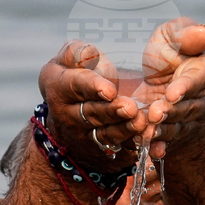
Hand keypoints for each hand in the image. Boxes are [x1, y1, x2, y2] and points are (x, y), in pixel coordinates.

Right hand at [38, 41, 147, 171]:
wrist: (66, 115)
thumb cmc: (72, 77)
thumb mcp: (67, 60)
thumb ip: (77, 52)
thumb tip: (89, 53)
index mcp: (57, 89)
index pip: (75, 87)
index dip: (93, 88)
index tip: (110, 89)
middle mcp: (67, 117)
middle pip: (92, 114)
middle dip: (112, 112)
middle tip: (130, 107)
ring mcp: (83, 138)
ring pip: (105, 135)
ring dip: (124, 130)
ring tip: (140, 122)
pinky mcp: (100, 152)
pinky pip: (118, 151)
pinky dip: (132, 147)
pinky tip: (146, 140)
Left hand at [138, 18, 204, 159]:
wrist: (170, 74)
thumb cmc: (175, 49)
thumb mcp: (175, 34)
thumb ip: (186, 33)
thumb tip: (202, 32)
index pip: (199, 79)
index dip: (186, 87)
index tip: (172, 93)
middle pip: (189, 107)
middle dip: (171, 112)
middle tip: (154, 114)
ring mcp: (192, 117)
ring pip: (179, 126)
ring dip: (163, 132)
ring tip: (149, 133)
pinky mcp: (177, 130)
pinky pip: (170, 140)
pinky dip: (160, 146)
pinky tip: (152, 152)